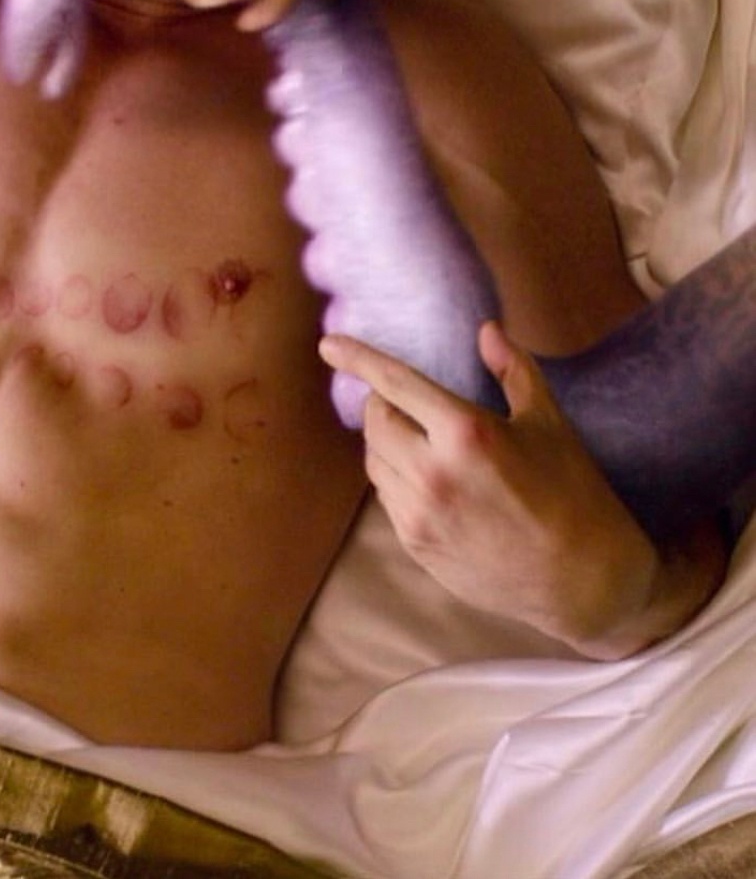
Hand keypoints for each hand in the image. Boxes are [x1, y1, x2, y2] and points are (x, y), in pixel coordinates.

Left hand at [320, 321, 670, 655]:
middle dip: (382, 403)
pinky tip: (428, 478)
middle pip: (375, 422)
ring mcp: (420, 515)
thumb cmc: (574, 494)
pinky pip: (388, 498)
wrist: (585, 582)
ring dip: (386, 442)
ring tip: (418, 438)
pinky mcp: (417, 547)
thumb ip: (513, 371)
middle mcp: (433, 473)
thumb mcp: (549, 423)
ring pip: (375, 462)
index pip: (394, 384)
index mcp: (466, 433)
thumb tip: (487, 331)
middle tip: (404, 401)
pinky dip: (397, 478)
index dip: (357, 358)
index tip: (329, 344)